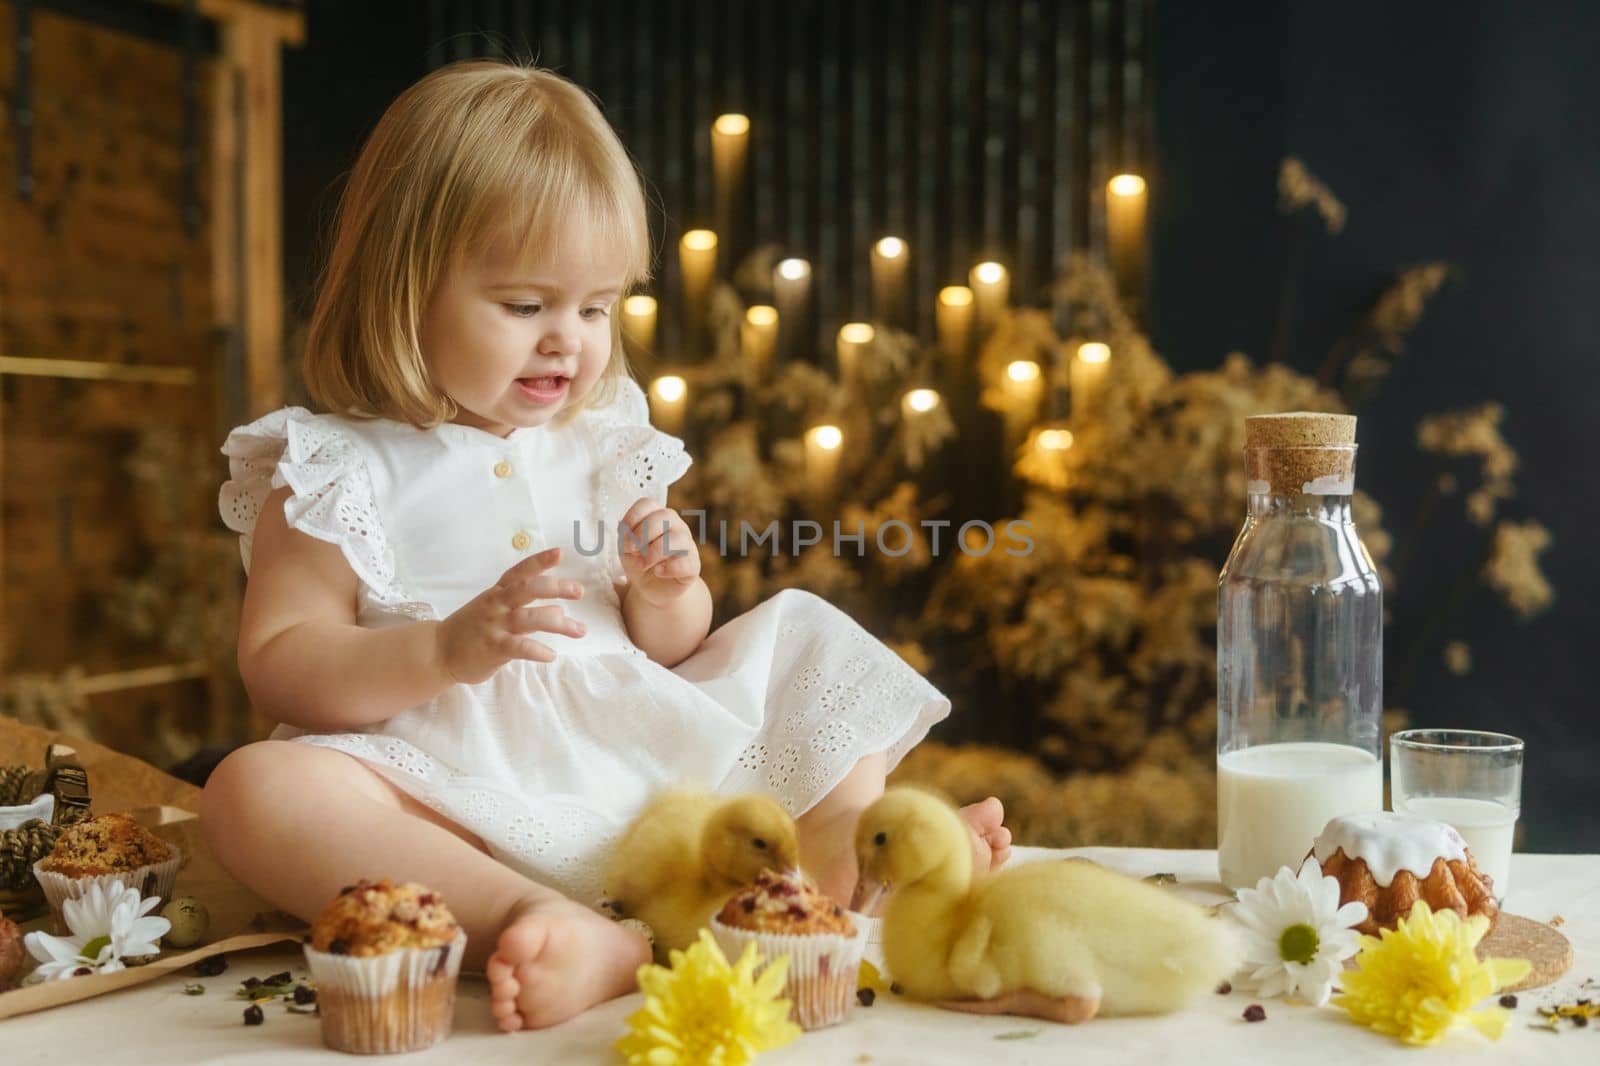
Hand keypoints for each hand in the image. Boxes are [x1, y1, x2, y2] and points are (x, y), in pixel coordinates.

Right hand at [433, 547, 584, 683]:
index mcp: (497, 592)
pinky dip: (537, 650)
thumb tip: (559, 610)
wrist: (437, 651)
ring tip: (579, 630)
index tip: (560, 553)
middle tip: (579, 591)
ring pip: (530, 617)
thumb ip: (524, 608)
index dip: (539, 561)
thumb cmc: (471, 630)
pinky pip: (519, 647)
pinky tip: (551, 655)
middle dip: (555, 588)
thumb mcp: (494, 610)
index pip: (520, 572)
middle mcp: (497, 605)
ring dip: (558, 623)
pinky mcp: (493, 648)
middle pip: (528, 589)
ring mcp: (494, 626)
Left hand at [618, 497, 700, 605]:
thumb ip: (627, 540)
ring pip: (677, 538)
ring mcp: (687, 544)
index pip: (648, 504)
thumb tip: (633, 540)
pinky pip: (687, 562)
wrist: (654, 589)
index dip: (632, 518)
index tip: (624, 538)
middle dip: (644, 533)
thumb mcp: (627, 550)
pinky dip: (669, 568)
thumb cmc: (640, 562)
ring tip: (642, 564)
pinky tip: (658, 572)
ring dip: (654, 552)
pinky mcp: (693, 565)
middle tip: (632, 551)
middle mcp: (675, 526)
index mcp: (657, 517)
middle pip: (665, 515)